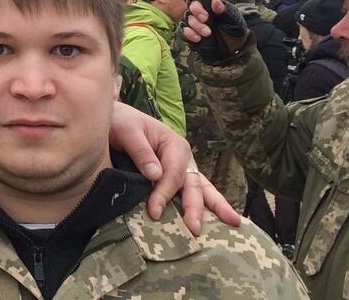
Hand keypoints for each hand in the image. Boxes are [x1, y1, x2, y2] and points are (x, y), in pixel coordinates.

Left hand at [109, 102, 239, 234]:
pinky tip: (217, 220)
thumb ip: (141, 152)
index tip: (154, 212)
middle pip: (193, 185)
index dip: (164, 194)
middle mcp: (184, 158)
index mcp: (174, 144)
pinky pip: (192, 192)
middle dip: (195, 207)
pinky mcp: (177, 177)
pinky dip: (205, 206)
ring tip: (233, 222)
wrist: (115, 119)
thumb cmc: (121, 122)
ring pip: (202, 189)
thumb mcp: (127, 131)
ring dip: (214, 207)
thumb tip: (156, 175)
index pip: (174, 175)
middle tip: (195, 229)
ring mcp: (184, 168)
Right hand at [180, 0, 252, 62]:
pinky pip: (183, 29)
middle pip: (192, 3)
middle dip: (197, 10)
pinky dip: (189, 33)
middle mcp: (202, 11)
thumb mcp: (234, 22)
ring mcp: (195, 22)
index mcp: (213, 4)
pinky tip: (198, 38)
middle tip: (206, 18)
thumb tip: (215, 0)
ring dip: (196, 24)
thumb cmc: (234, 34)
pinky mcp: (190, 33)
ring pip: (187, 17)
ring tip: (207, 33)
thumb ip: (225, 11)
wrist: (231, 53)